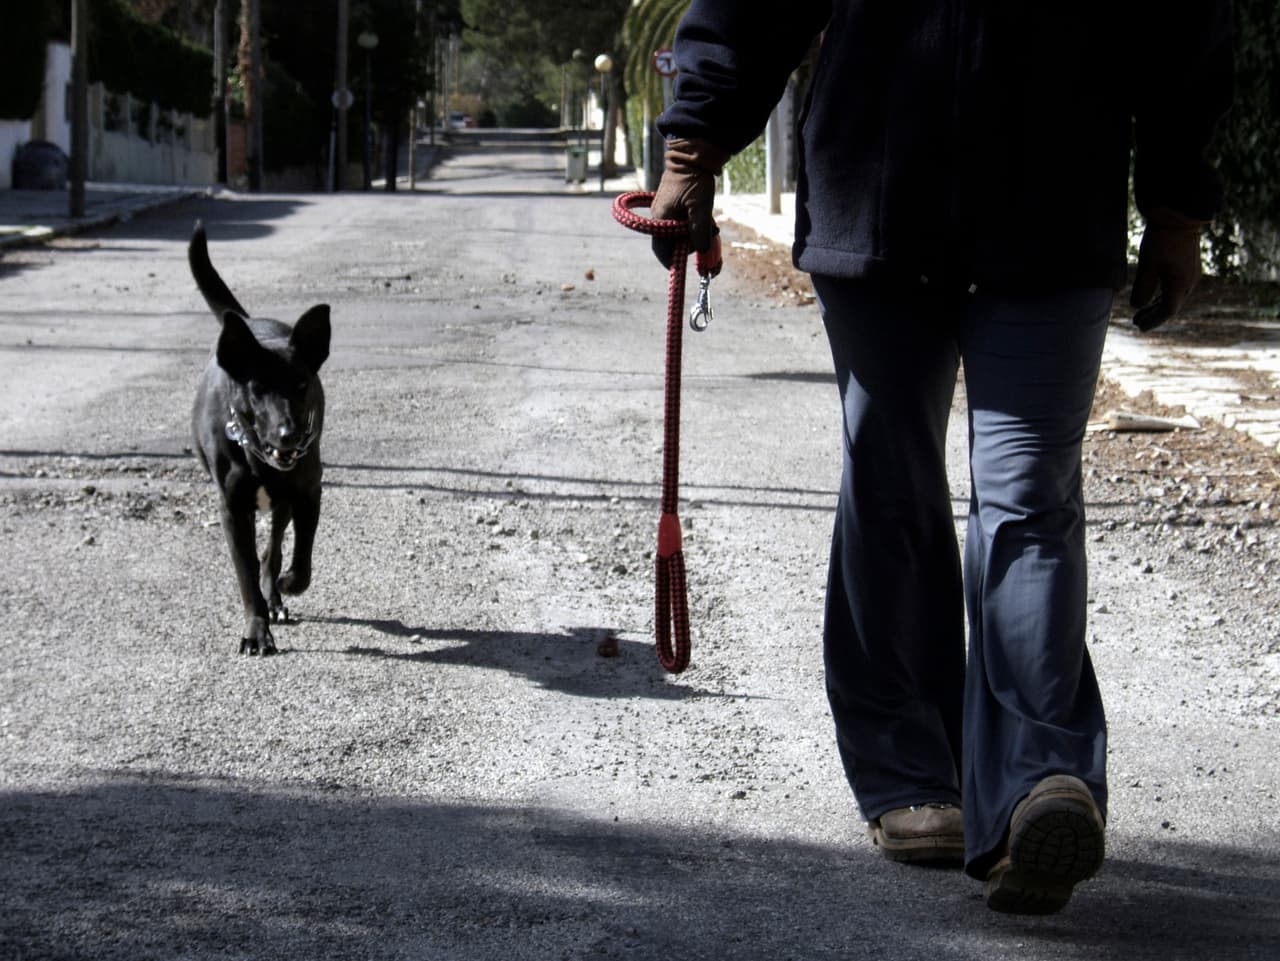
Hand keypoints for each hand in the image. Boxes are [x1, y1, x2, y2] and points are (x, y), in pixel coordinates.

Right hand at [650, 138, 729, 267]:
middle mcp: (661, 217)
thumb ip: (700, 233)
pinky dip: (696, 223)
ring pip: (682, 232)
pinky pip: (684, 221)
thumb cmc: (694, 180)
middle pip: (675, 242)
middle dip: (692, 245)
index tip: (690, 265)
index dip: (675, 261)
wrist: (693, 153)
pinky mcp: (675, 203)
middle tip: (710, 243)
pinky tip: (708, 219)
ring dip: (697, 234)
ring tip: (712, 228)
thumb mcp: (700, 209)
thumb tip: (704, 253)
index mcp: (661, 220)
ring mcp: (667, 209)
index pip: (663, 251)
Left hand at [1130, 208, 1206, 331]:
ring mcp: (1192, 273)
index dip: (1153, 320)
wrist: (1180, 217)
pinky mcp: (1190, 265)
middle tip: (1136, 321)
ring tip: (1142, 311)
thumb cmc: (1162, 241)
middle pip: (1172, 306)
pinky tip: (1154, 295)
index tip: (1140, 327)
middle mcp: (1189, 282)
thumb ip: (1143, 289)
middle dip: (1154, 315)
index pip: (1167, 311)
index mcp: (1180, 285)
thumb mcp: (1147, 266)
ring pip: (1175, 296)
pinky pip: (1178, 286)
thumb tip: (1137, 306)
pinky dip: (1165, 294)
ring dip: (1158, 305)